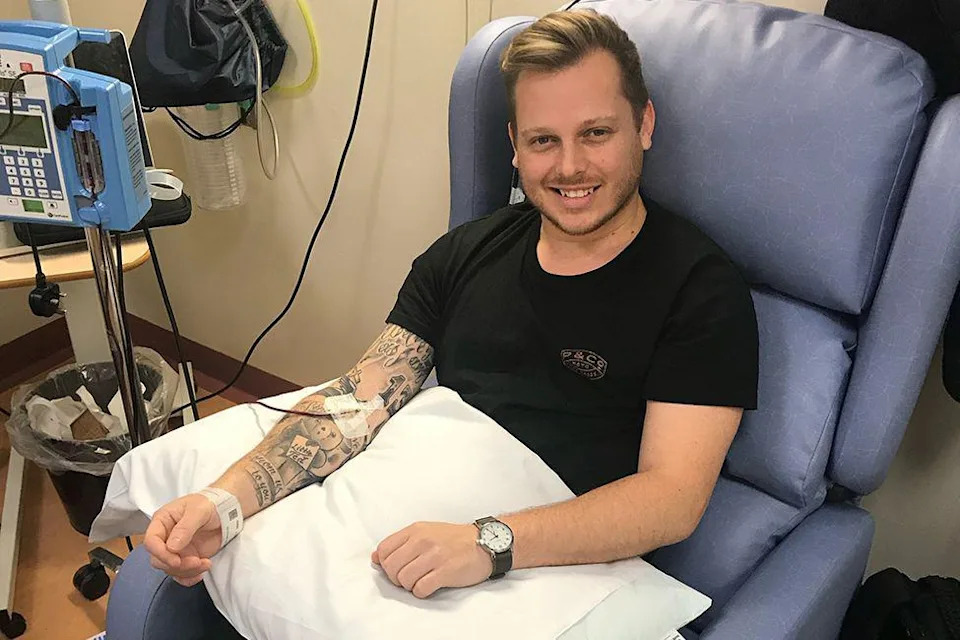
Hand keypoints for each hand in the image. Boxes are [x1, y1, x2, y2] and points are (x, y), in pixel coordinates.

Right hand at [143, 493, 221, 586]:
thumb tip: (172, 547)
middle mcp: (165, 538)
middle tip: (196, 561)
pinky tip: (201, 573)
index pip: (151, 541)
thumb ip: (185, 527)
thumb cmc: (208, 504)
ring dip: (187, 571)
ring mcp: (175, 550)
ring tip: (206, 563)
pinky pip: (181, 574)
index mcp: (162, 521)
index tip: (176, 561)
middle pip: (158, 559)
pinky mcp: (186, 558)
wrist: (224, 511)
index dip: (160, 553)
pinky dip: (189, 577)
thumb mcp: (198, 510)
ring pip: (170, 569)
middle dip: (176, 565)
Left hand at [372, 522, 492, 598]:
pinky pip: (421, 589)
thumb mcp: (426, 532)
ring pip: (404, 580)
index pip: (384, 549)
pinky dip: (422, 592)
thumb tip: (375, 557)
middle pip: (391, 567)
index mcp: (416, 530)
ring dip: (410, 585)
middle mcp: (423, 541)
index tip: (397, 567)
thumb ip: (401, 543)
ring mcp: (434, 556)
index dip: (386, 564)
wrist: (486, 543)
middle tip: (409, 577)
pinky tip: (431, 585)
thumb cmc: (455, 539)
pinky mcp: (445, 571)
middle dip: (396, 578)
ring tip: (422, 580)